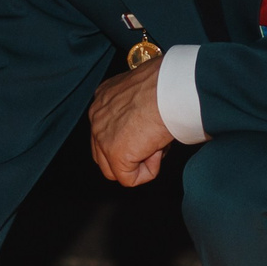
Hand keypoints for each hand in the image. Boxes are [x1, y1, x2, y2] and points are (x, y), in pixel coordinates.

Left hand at [88, 58, 172, 186]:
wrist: (170, 89)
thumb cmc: (166, 85)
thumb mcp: (143, 92)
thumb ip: (135, 110)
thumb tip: (146, 128)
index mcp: (103, 97)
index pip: (106, 130)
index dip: (130, 137)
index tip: (150, 128)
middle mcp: (96, 116)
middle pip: (103, 153)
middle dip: (129, 155)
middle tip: (154, 141)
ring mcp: (102, 137)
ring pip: (113, 170)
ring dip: (137, 165)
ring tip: (157, 146)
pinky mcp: (115, 154)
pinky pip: (129, 179)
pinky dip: (148, 172)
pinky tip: (158, 150)